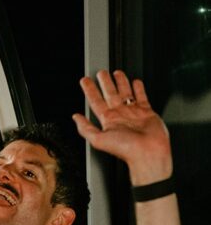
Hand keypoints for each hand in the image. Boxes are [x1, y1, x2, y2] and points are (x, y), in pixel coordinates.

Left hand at [72, 69, 171, 183]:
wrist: (148, 152)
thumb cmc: (125, 149)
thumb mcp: (98, 139)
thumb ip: (86, 128)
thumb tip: (75, 118)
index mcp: (108, 120)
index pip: (95, 101)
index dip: (90, 90)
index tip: (85, 81)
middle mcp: (119, 115)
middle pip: (110, 94)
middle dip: (105, 82)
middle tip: (101, 72)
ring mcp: (133, 113)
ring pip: (125, 92)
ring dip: (120, 82)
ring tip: (116, 72)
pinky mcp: (146, 111)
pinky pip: (141, 96)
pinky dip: (139, 88)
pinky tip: (136, 82)